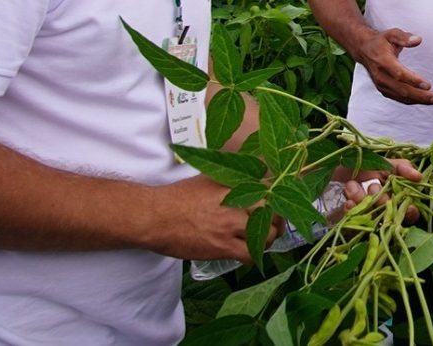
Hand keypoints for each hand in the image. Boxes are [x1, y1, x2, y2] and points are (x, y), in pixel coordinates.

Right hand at [145, 173, 280, 261]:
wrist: (154, 217)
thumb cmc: (178, 197)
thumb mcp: (209, 178)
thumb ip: (232, 179)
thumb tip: (252, 178)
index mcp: (236, 184)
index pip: (271, 190)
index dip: (278, 200)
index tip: (276, 206)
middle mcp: (237, 203)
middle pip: (274, 213)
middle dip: (277, 221)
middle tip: (274, 225)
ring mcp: (230, 225)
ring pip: (266, 236)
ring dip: (268, 240)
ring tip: (262, 240)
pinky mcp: (222, 246)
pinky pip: (250, 255)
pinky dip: (254, 256)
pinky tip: (249, 253)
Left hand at [335, 159, 424, 222]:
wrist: (331, 169)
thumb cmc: (360, 166)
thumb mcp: (383, 163)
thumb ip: (402, 168)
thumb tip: (419, 177)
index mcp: (394, 197)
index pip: (410, 212)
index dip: (410, 211)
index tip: (407, 205)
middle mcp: (383, 212)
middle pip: (390, 218)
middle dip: (382, 201)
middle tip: (373, 187)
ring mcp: (367, 220)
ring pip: (372, 221)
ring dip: (363, 200)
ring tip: (352, 185)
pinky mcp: (351, 225)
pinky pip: (355, 227)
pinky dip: (352, 211)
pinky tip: (347, 200)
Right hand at [353, 27, 432, 105]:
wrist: (363, 49)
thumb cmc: (381, 41)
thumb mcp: (392, 34)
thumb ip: (404, 37)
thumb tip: (418, 40)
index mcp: (383, 62)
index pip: (400, 74)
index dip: (414, 81)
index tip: (429, 85)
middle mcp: (381, 76)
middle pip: (403, 90)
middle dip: (423, 96)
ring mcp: (382, 85)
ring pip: (403, 97)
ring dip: (421, 100)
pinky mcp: (384, 90)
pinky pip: (400, 98)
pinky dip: (414, 101)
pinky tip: (426, 100)